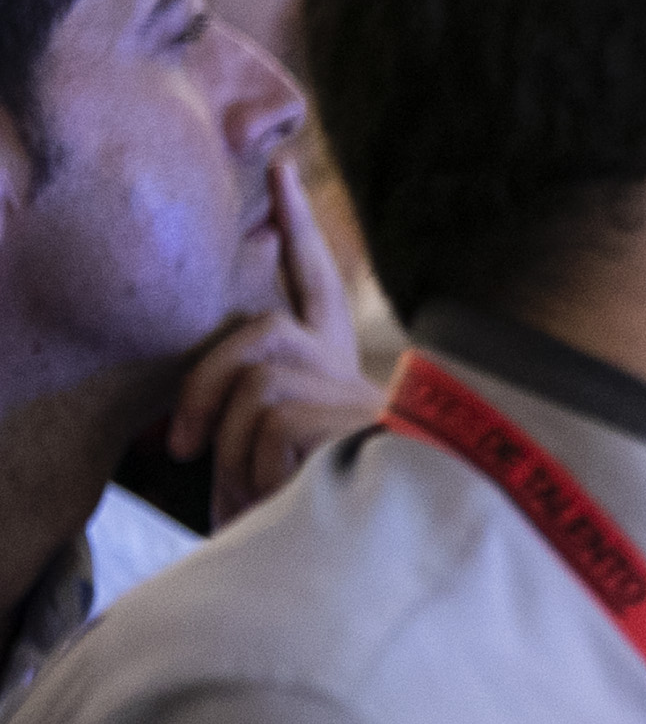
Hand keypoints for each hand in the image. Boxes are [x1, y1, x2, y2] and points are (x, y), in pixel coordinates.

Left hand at [168, 154, 381, 525]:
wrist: (394, 555)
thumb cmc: (327, 520)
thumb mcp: (277, 469)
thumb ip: (251, 433)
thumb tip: (184, 431)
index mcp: (340, 375)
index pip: (318, 286)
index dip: (299, 227)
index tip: (281, 168)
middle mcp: (356, 373)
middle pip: (263, 330)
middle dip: (203, 382)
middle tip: (173, 446)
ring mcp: (358, 393)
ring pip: (255, 382)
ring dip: (229, 448)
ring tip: (245, 499)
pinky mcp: (355, 415)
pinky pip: (268, 422)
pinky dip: (255, 469)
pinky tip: (281, 500)